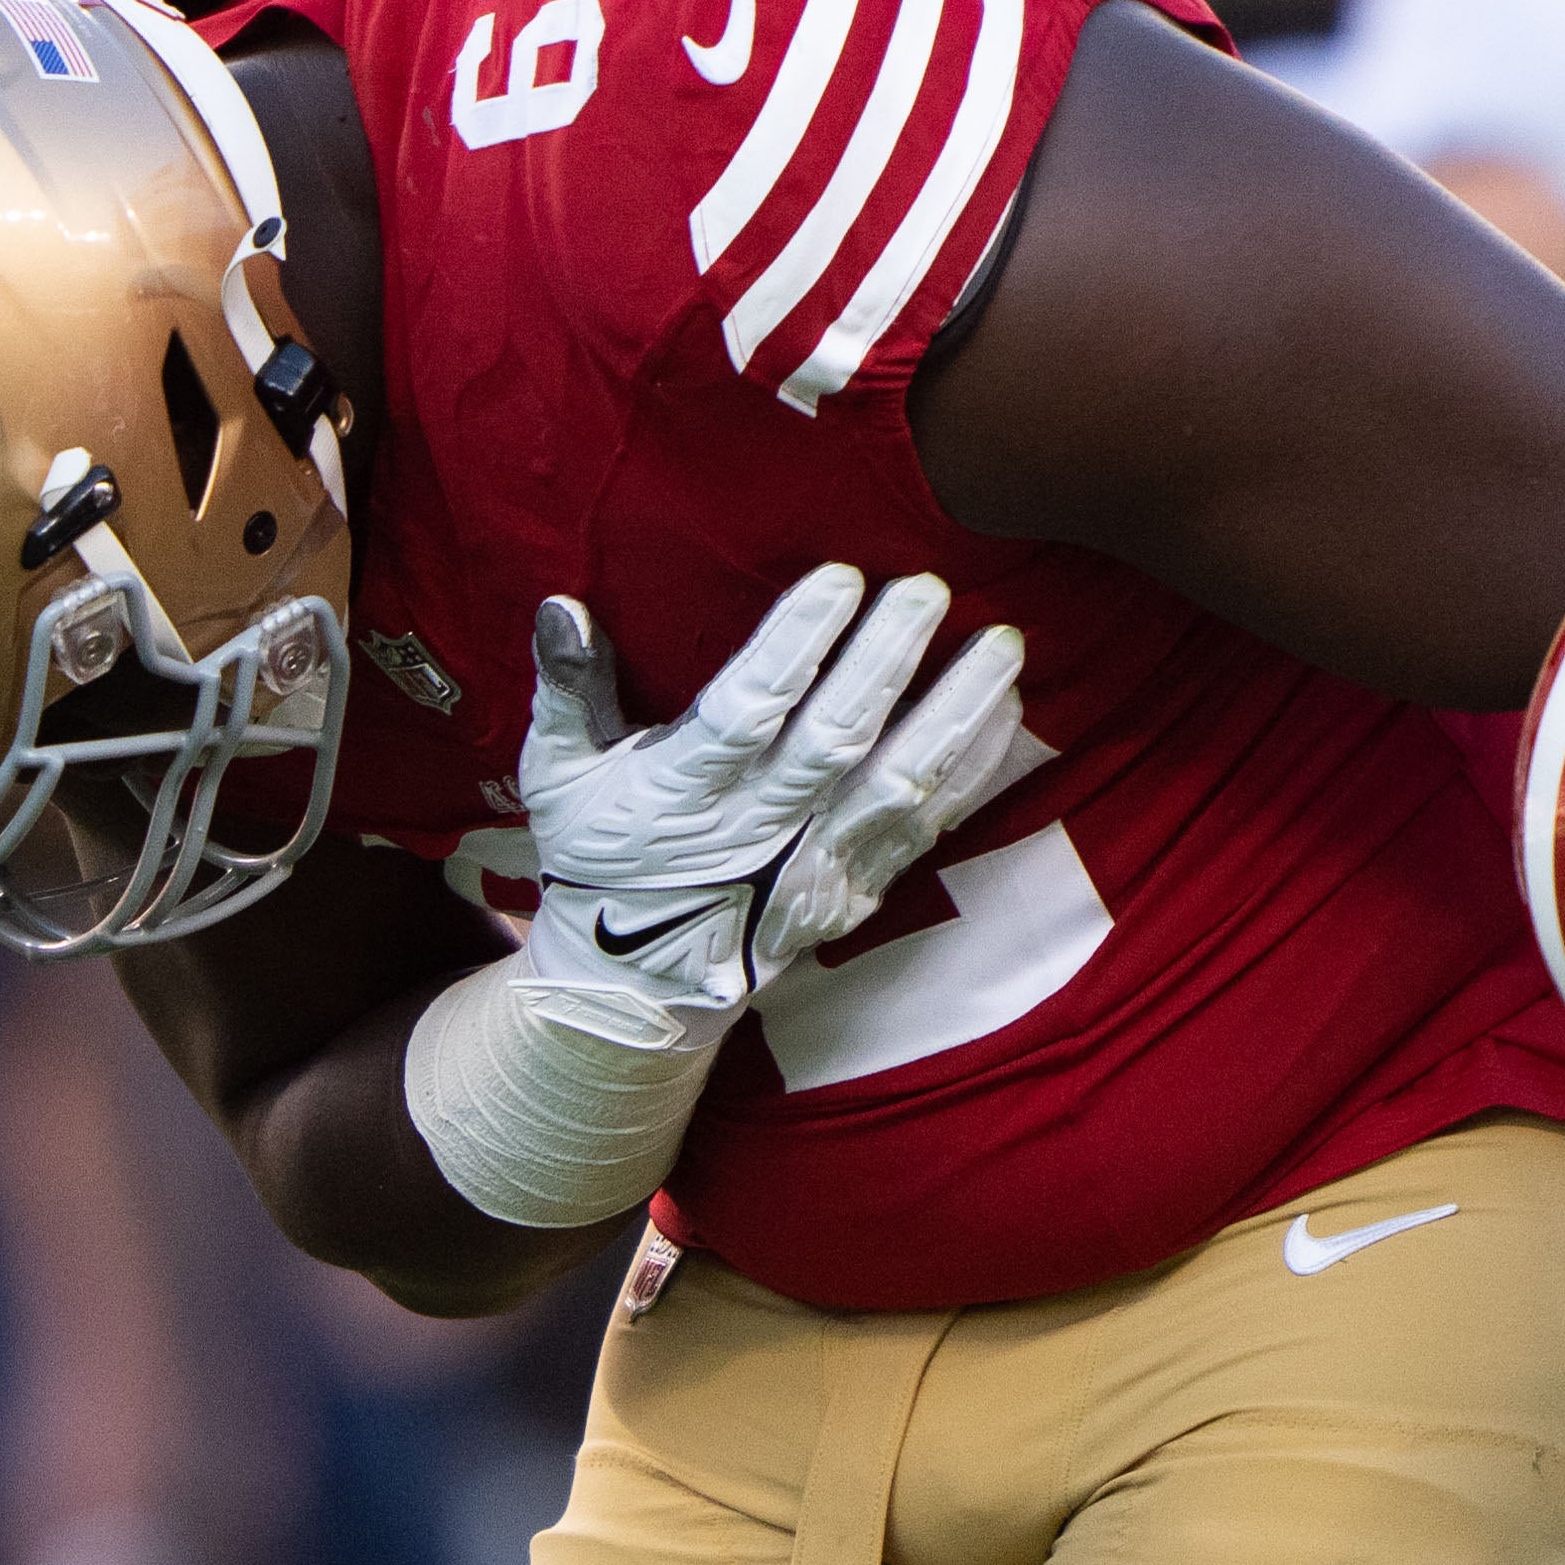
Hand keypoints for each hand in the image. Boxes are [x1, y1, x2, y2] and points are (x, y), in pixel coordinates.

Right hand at [506, 566, 1027, 1034]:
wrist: (636, 985)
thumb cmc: (598, 855)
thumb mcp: (557, 776)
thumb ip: (566, 690)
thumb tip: (563, 606)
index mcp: (681, 793)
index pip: (745, 712)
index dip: (794, 646)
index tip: (838, 579)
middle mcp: (757, 831)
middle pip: (834, 741)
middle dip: (886, 661)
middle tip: (928, 588)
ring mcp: (814, 867)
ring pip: (898, 785)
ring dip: (955, 714)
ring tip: (1003, 645)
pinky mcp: (855, 893)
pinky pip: (925, 829)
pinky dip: (972, 771)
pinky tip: (1007, 711)